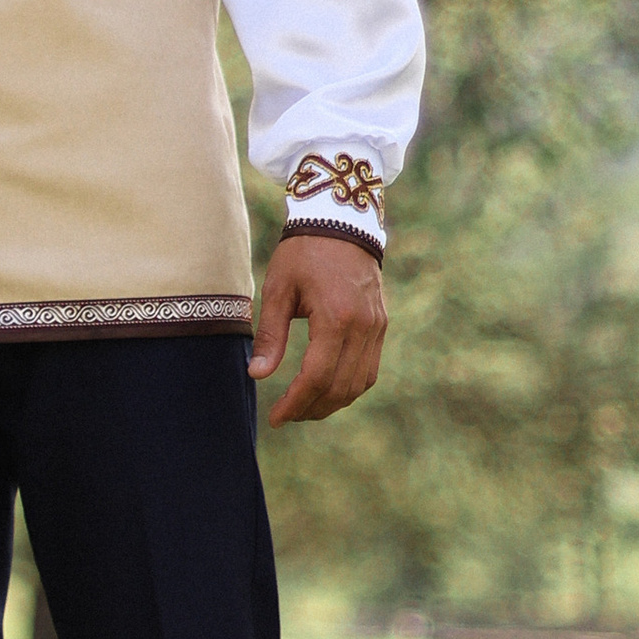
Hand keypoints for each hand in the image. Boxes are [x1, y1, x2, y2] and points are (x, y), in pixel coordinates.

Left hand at [251, 229, 387, 426]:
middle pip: (339, 387)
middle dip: (311, 408)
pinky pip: (369, 369)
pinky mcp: (381, 324)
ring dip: (332, 402)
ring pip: (359, 383)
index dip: (295, 404)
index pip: (316, 378)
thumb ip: (271, 335)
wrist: (341, 220)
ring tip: (304, 406)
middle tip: (286, 415)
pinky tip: (327, 388)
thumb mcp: (278, 289)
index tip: (276, 418)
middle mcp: (363, 327)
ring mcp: (376, 327)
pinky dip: (349, 386)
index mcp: (336, 318)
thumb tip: (257, 375)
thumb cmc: (303, 253)